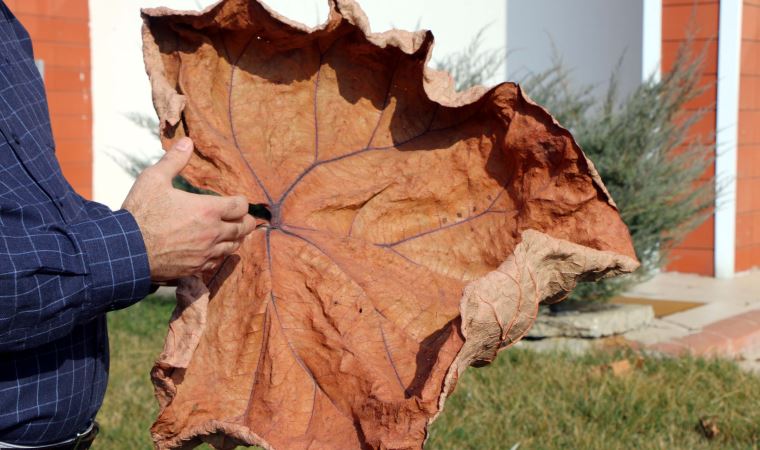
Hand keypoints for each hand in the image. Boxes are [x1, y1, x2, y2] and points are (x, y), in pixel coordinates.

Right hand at [122, 137, 255, 281]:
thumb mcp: (154, 179)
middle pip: (243, 228)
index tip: (237, 200)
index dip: (242, 202)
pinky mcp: (196, 267)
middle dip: (245, 221)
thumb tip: (188, 142)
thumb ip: (174, 160)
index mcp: (208, 209)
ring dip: (235, 238)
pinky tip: (216, 250)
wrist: (127, 249)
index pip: (241, 206)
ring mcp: (206, 252)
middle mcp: (213, 232)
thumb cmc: (141, 212)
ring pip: (233, 246)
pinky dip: (221, 254)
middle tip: (244, 218)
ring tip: (234, 233)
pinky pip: (218, 262)